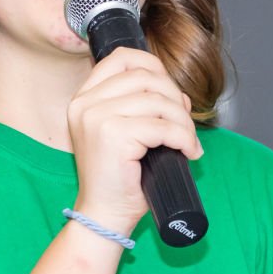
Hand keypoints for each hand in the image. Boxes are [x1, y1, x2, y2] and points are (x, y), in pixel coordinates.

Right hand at [66, 47, 201, 237]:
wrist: (104, 215)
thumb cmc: (118, 179)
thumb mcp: (127, 134)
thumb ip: (145, 107)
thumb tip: (179, 96)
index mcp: (84, 98)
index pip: (122, 58)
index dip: (154, 67)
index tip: (169, 92)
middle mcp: (85, 103)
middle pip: (146, 77)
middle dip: (175, 99)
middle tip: (183, 126)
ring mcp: (97, 117)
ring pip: (159, 101)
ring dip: (183, 122)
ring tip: (187, 143)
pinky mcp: (114, 135)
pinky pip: (163, 127)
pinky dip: (183, 138)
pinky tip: (188, 152)